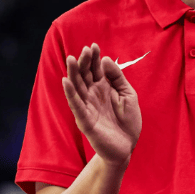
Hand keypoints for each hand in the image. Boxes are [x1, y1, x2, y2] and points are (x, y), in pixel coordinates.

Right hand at [62, 43, 141, 166]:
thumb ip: (117, 77)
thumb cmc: (127, 121)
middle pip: (84, 75)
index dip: (94, 58)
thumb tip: (106, 59)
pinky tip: (66, 81)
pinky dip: (70, 93)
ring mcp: (87, 107)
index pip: (95, 69)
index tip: (93, 46)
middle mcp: (92, 95)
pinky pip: (76, 105)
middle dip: (84, 62)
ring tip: (71, 59)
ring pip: (77, 87)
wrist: (127, 147)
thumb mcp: (128, 94)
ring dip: (73, 73)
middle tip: (85, 50)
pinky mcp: (85, 120)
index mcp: (103, 88)